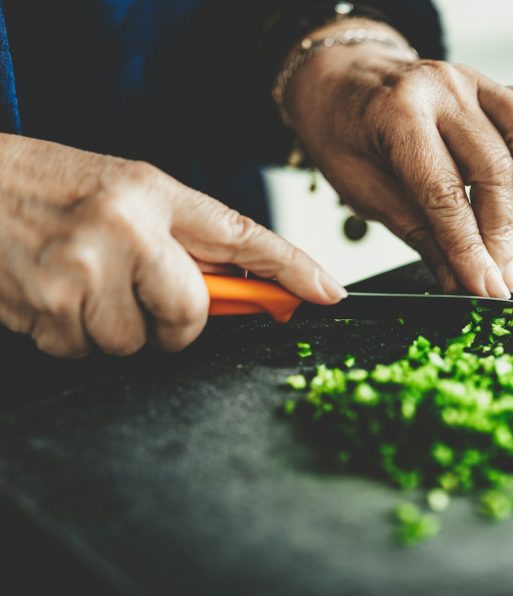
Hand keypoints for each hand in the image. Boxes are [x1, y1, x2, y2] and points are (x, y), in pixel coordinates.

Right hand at [0, 134, 344, 357]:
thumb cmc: (47, 188)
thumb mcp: (124, 192)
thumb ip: (180, 239)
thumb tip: (235, 294)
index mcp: (152, 193)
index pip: (242, 235)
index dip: (293, 268)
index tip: (329, 292)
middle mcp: (125, 229)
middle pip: (191, 314)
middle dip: (175, 323)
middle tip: (143, 298)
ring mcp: (83, 270)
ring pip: (133, 344)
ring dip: (112, 328)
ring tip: (81, 283)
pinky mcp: (46, 308)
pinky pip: (84, 351)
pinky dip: (71, 334)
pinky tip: (52, 294)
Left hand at [286, 21, 512, 297]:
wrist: (338, 78)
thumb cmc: (343, 134)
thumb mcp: (362, 191)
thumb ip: (418, 234)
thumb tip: (459, 283)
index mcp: (396, 113)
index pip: (445, 193)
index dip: (470, 249)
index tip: (487, 290)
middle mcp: (441, 87)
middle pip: (494, 169)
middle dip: (502, 235)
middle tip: (500, 277)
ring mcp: (472, 79)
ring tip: (510, 236)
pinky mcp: (492, 83)